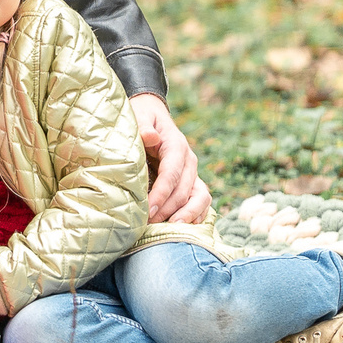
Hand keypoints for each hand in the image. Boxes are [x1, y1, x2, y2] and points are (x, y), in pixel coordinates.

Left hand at [133, 93, 209, 223]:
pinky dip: (196, 214)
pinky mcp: (192, 181)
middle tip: (148, 224)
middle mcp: (189, 161)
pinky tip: (183, 228)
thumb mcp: (140, 116)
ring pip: (200, 198)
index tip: (148, 210)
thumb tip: (150, 136)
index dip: (161, 194)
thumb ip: (143, 126)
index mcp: (176, 145)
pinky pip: (201, 201)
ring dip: (187, 215)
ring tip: (171, 230)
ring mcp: (193, 172)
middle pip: (184, 190)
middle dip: (167, 210)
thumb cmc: (142, 117)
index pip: (171, 174)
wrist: (152, 113)